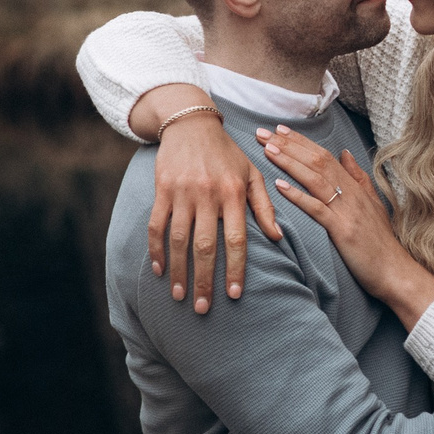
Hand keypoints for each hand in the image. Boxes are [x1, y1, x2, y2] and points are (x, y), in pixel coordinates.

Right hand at [147, 110, 280, 313]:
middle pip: (205, 246)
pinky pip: (156, 225)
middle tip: (203, 308)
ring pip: (178, 240)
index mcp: (233, 193)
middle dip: (204, 280)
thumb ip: (264, 206)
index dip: (236, 269)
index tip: (234, 295)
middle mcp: (207, 195)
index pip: (236, 239)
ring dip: (178, 271)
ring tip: (180, 296)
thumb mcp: (252, 173)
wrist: (191, 124)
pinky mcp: (162, 190)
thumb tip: (277, 237)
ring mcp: (182, 193)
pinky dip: (156, 249)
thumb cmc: (227, 153)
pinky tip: (159, 270)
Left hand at [260, 125, 433, 329]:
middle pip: (317, 161)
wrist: (395, 270)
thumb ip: (358, 177)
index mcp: (355, 186)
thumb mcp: (373, 203)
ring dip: (289, 162)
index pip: (325, 155)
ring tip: (268, 150)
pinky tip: (280, 185)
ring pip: (315, 178)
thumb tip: (345, 152)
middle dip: (288, 145)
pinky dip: (298, 195)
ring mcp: (346, 210)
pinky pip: (317, 209)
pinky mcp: (342, 230)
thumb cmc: (381, 242)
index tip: (280, 130)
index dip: (301, 141)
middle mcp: (351, 193)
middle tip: (263, 133)